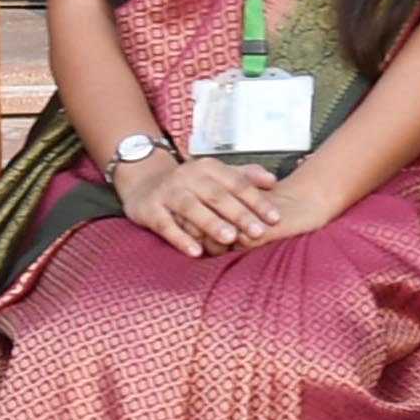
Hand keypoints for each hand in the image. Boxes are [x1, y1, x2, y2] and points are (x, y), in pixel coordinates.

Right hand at [117, 146, 279, 256]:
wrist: (144, 183)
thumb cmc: (190, 184)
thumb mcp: (216, 174)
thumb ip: (245, 176)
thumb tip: (273, 181)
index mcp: (208, 167)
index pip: (237, 183)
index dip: (257, 200)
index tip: (275, 218)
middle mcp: (188, 176)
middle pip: (217, 196)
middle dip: (239, 214)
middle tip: (258, 232)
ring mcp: (167, 192)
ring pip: (191, 208)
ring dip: (211, 223)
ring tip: (230, 239)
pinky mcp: (149, 209)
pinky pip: (165, 225)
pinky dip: (181, 238)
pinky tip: (196, 252)